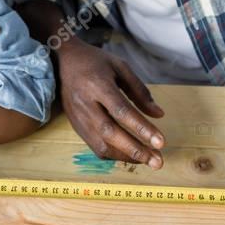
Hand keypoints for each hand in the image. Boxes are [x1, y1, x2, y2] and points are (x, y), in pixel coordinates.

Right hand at [56, 39, 165, 167]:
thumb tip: (158, 115)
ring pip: (101, 145)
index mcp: (97, 85)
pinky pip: (95, 146)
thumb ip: (139, 91)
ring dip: (126, 156)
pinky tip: (129, 154)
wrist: (63, 62)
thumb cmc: (95, 62)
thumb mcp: (120, 67)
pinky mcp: (76, 126)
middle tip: (157, 162)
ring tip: (148, 160)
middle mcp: (85, 104)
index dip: (142, 128)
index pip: (122, 111)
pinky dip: (113, 155)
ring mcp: (78, 118)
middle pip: (110, 133)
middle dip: (135, 150)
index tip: (161, 142)